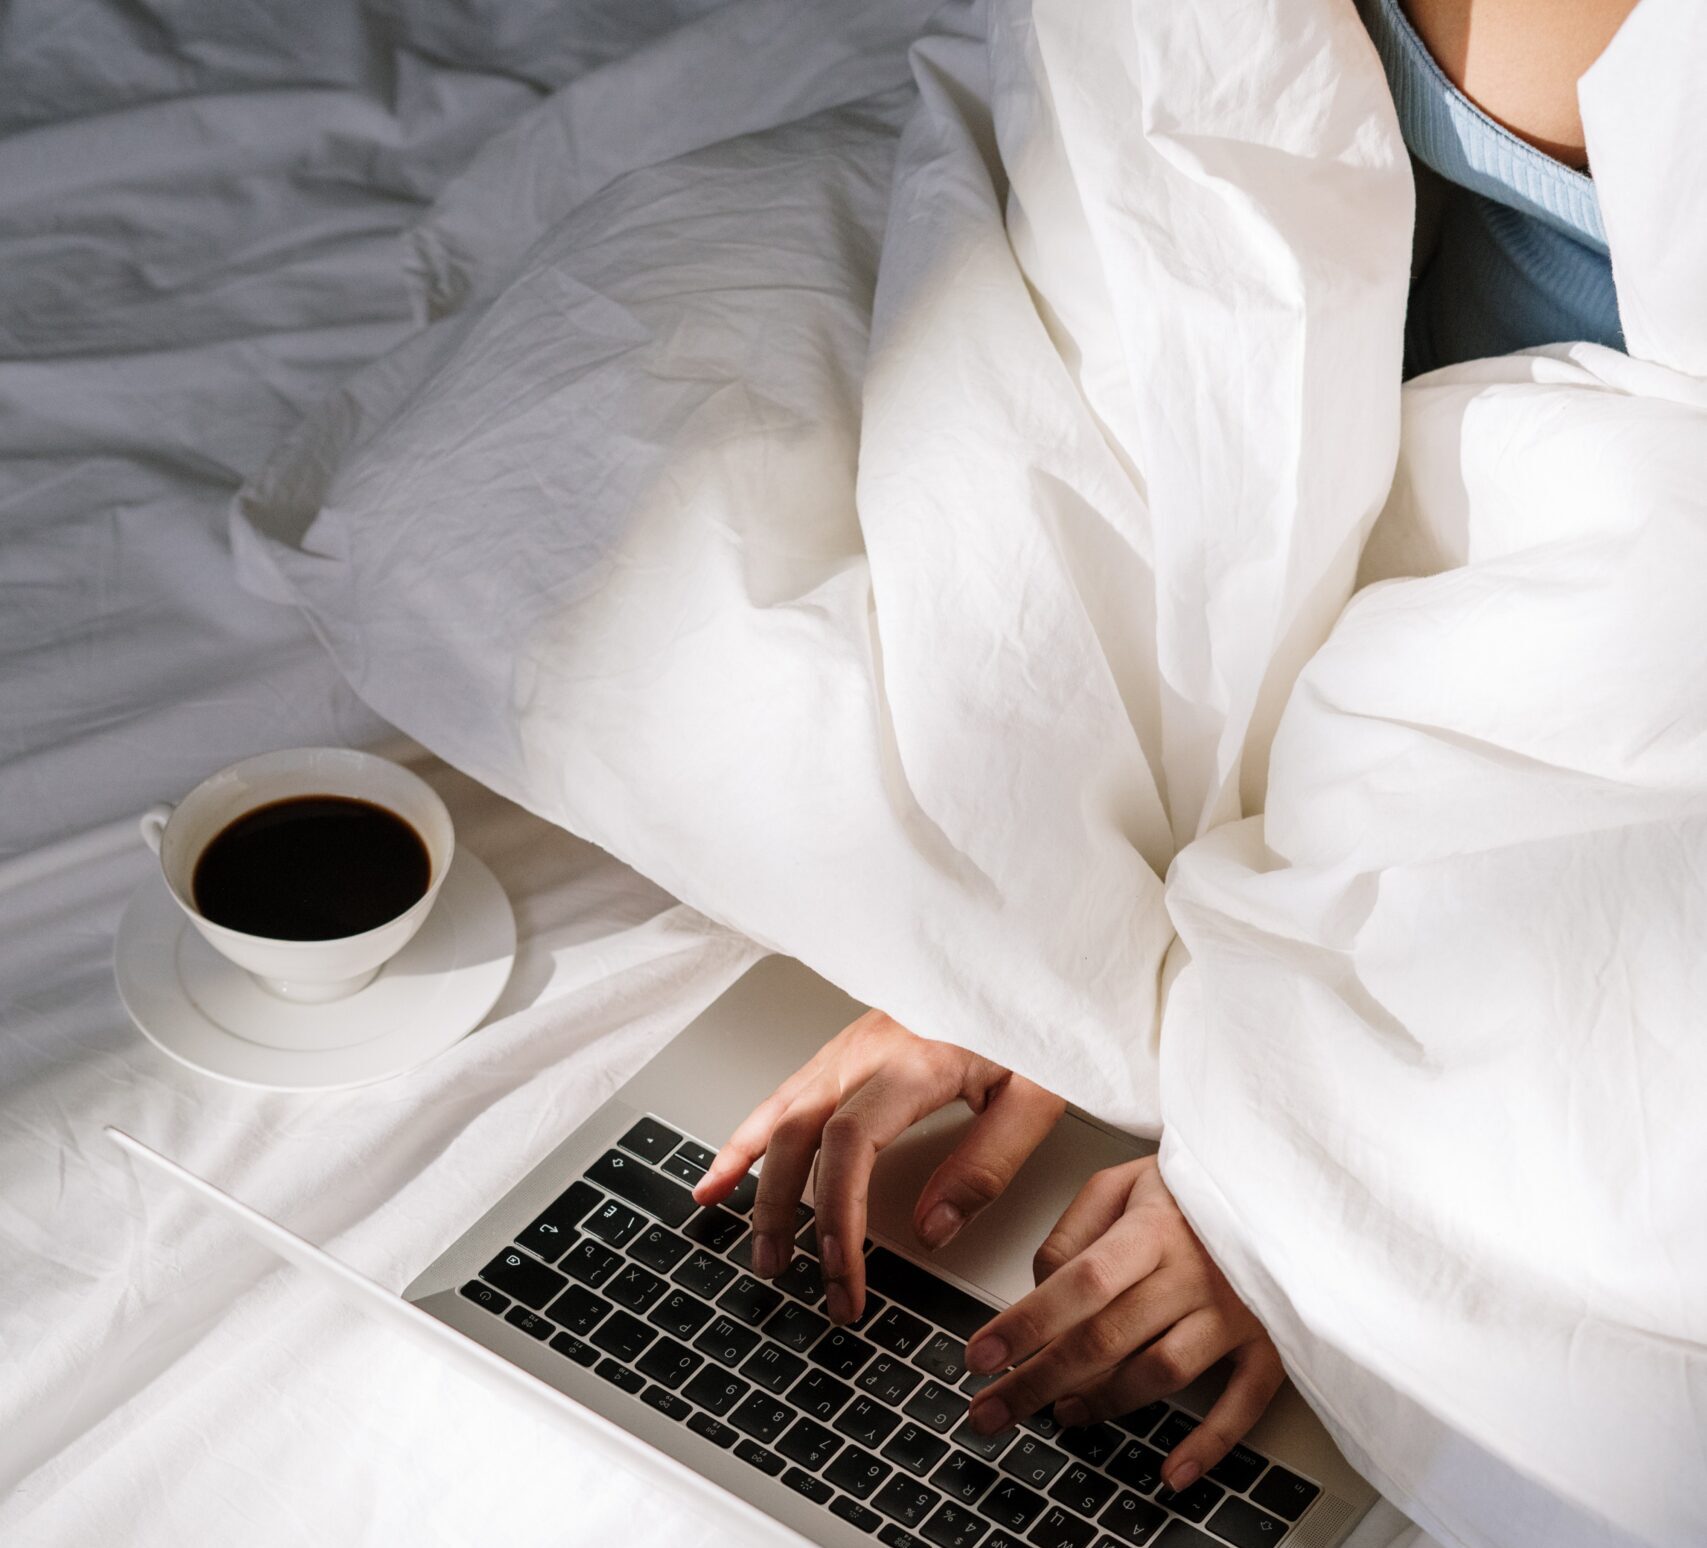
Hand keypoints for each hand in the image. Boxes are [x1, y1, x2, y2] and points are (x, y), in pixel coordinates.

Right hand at [693, 1009, 1063, 1323]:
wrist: (1015, 957)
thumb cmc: (1030, 1016)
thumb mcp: (1036, 1093)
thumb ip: (987, 1164)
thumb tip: (934, 1230)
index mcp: (913, 1061)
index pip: (850, 1146)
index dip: (837, 1216)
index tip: (842, 1271)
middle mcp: (868, 1051)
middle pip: (798, 1135)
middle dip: (784, 1212)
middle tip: (792, 1275)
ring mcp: (849, 1046)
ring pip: (779, 1116)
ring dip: (757, 1183)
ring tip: (755, 1244)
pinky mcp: (846, 1049)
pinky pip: (783, 1096)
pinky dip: (747, 1138)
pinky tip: (725, 1172)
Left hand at [962, 1155, 1283, 1492]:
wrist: (1276, 1186)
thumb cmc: (1187, 1189)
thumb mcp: (1120, 1183)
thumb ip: (1072, 1233)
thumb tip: (1038, 1291)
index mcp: (1152, 1228)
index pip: (1080, 1282)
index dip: (1027, 1324)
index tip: (980, 1356)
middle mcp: (1194, 1271)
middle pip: (1107, 1338)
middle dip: (1039, 1381)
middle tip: (992, 1411)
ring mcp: (1236, 1311)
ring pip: (1161, 1373)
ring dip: (1104, 1404)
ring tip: (1062, 1414)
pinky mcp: (1270, 1341)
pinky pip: (1243, 1402)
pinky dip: (1209, 1444)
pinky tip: (1172, 1472)